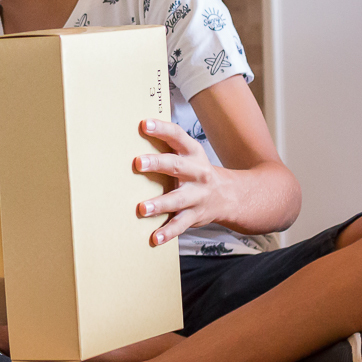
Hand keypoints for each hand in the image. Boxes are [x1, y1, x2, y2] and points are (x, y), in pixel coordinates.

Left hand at [135, 119, 225, 245]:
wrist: (230, 196)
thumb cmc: (196, 170)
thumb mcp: (189, 154)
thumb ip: (167, 146)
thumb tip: (131, 135)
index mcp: (192, 153)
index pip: (177, 136)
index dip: (161, 129)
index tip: (144, 124)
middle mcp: (197, 172)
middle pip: (177, 166)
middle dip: (157, 164)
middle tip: (138, 162)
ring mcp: (197, 195)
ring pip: (177, 199)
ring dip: (159, 204)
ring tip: (142, 208)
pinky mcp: (195, 215)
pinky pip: (180, 224)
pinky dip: (168, 232)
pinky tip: (155, 238)